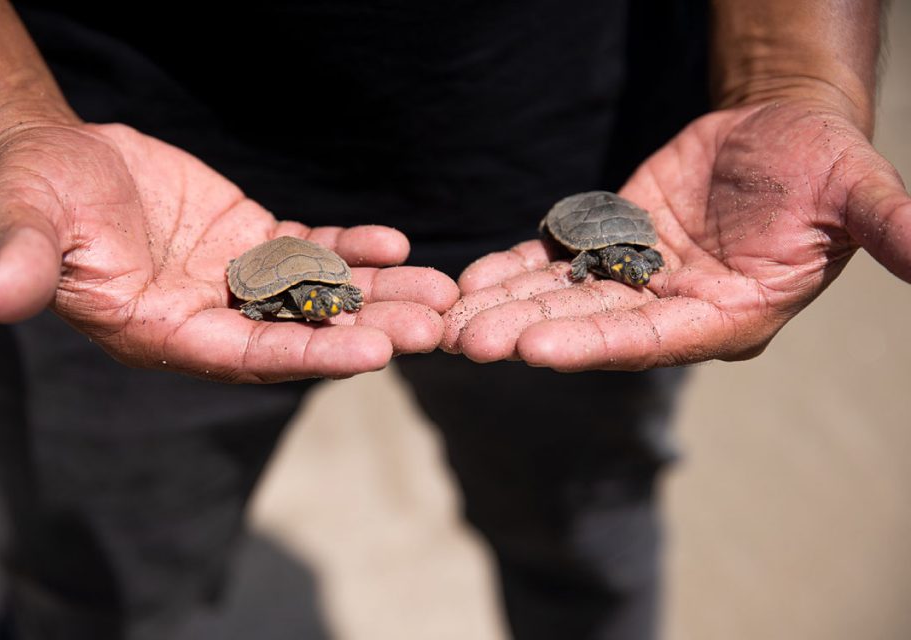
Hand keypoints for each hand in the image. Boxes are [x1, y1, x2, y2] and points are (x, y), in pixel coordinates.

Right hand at [0, 123, 457, 381]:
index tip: (376, 352)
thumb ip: (28, 264)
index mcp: (162, 332)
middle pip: (301, 332)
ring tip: (441, 290)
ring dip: (379, 294)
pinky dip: (351, 248)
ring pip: (317, 294)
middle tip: (436, 325)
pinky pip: (310, 249)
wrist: (59, 161)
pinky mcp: (251, 241)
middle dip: (369, 330)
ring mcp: (235, 280)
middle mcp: (208, 317)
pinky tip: (395, 242)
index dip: (310, 353)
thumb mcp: (24, 226)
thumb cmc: (33, 195)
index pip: (246, 354)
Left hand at [443, 100, 910, 369]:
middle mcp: (676, 308)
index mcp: (730, 315)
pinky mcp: (611, 245)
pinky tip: (466, 281)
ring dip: (505, 309)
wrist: (782, 132)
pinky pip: (556, 263)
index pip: (653, 338)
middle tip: (465, 342)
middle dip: (529, 333)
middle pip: (592, 327)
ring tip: (447, 321)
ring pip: (563, 300)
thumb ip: (885, 226)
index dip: (593, 343)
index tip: (533, 349)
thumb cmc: (823, 163)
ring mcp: (638, 280)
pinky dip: (512, 270)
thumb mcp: (856, 191)